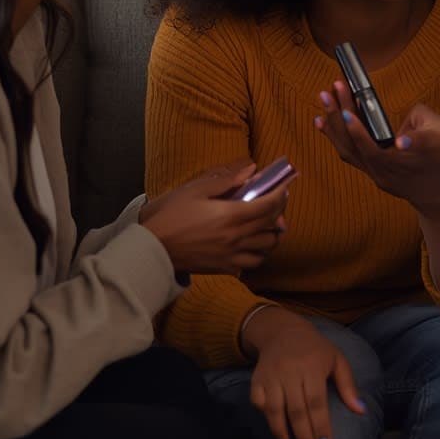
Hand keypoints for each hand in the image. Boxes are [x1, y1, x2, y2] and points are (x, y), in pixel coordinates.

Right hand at [140, 162, 288, 273]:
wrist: (155, 248)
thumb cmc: (172, 215)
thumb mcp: (196, 190)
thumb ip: (227, 181)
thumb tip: (251, 170)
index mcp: (232, 215)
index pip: (268, 205)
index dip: (281, 195)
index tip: (285, 187)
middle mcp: (237, 237)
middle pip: (272, 225)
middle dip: (280, 211)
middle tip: (278, 201)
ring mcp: (233, 255)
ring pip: (267, 248)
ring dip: (273, 234)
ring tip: (270, 224)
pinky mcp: (226, 268)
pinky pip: (252, 263)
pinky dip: (259, 253)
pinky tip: (254, 244)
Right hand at [243, 308, 366, 438]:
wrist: (283, 330)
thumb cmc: (315, 349)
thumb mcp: (336, 359)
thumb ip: (348, 385)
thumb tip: (361, 411)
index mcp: (312, 367)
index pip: (316, 403)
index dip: (321, 427)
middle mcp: (290, 371)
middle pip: (296, 410)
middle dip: (305, 438)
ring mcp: (271, 374)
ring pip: (274, 408)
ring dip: (281, 430)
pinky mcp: (257, 377)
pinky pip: (257, 400)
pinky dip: (264, 415)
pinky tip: (274, 427)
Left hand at [315, 82, 439, 216]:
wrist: (434, 191)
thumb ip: (425, 117)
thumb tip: (400, 115)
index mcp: (424, 154)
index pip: (417, 147)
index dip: (410, 143)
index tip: (401, 140)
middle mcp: (397, 167)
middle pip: (369, 146)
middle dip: (350, 115)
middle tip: (338, 88)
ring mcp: (379, 173)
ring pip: (352, 150)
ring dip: (335, 123)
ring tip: (325, 98)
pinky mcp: (369, 171)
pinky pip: (348, 153)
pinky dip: (333, 135)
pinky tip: (321, 120)